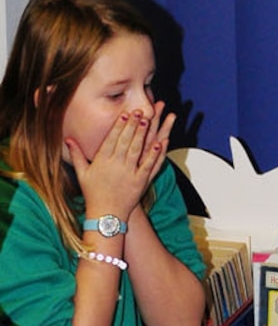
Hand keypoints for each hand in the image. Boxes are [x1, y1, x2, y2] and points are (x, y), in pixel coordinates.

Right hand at [66, 101, 174, 223]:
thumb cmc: (93, 194)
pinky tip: (160, 142)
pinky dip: (154, 154)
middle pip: (125, 141)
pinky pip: (148, 165)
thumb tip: (68, 139)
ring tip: (148, 120)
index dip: (118, 126)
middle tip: (140, 111)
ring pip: (136, 150)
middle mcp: (115, 165)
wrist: (105, 215)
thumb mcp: (82, 173)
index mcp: (101, 161)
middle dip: (133, 125)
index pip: (111, 140)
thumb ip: (76, 155)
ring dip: (143, 134)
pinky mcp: (140, 182)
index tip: (124, 114)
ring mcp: (128, 173)